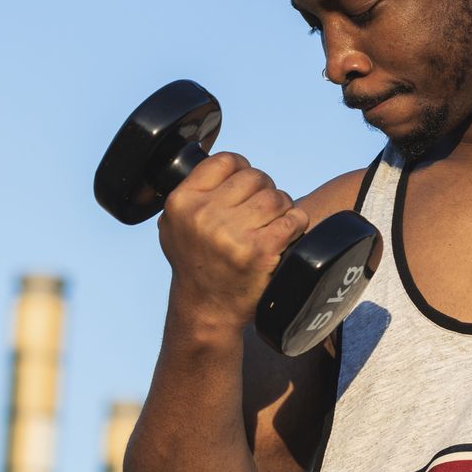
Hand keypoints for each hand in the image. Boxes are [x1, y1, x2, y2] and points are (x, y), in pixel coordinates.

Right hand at [157, 152, 309, 333]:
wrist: (206, 310)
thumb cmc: (195, 264)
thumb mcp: (174, 225)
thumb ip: (193, 193)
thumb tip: (229, 164)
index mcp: (182, 202)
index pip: (226, 161)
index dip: (242, 170)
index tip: (246, 188)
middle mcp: (204, 215)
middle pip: (255, 177)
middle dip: (265, 191)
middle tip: (262, 212)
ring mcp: (232, 234)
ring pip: (277, 196)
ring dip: (282, 208)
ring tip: (273, 224)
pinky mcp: (260, 251)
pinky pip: (293, 218)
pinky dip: (297, 223)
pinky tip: (288, 233)